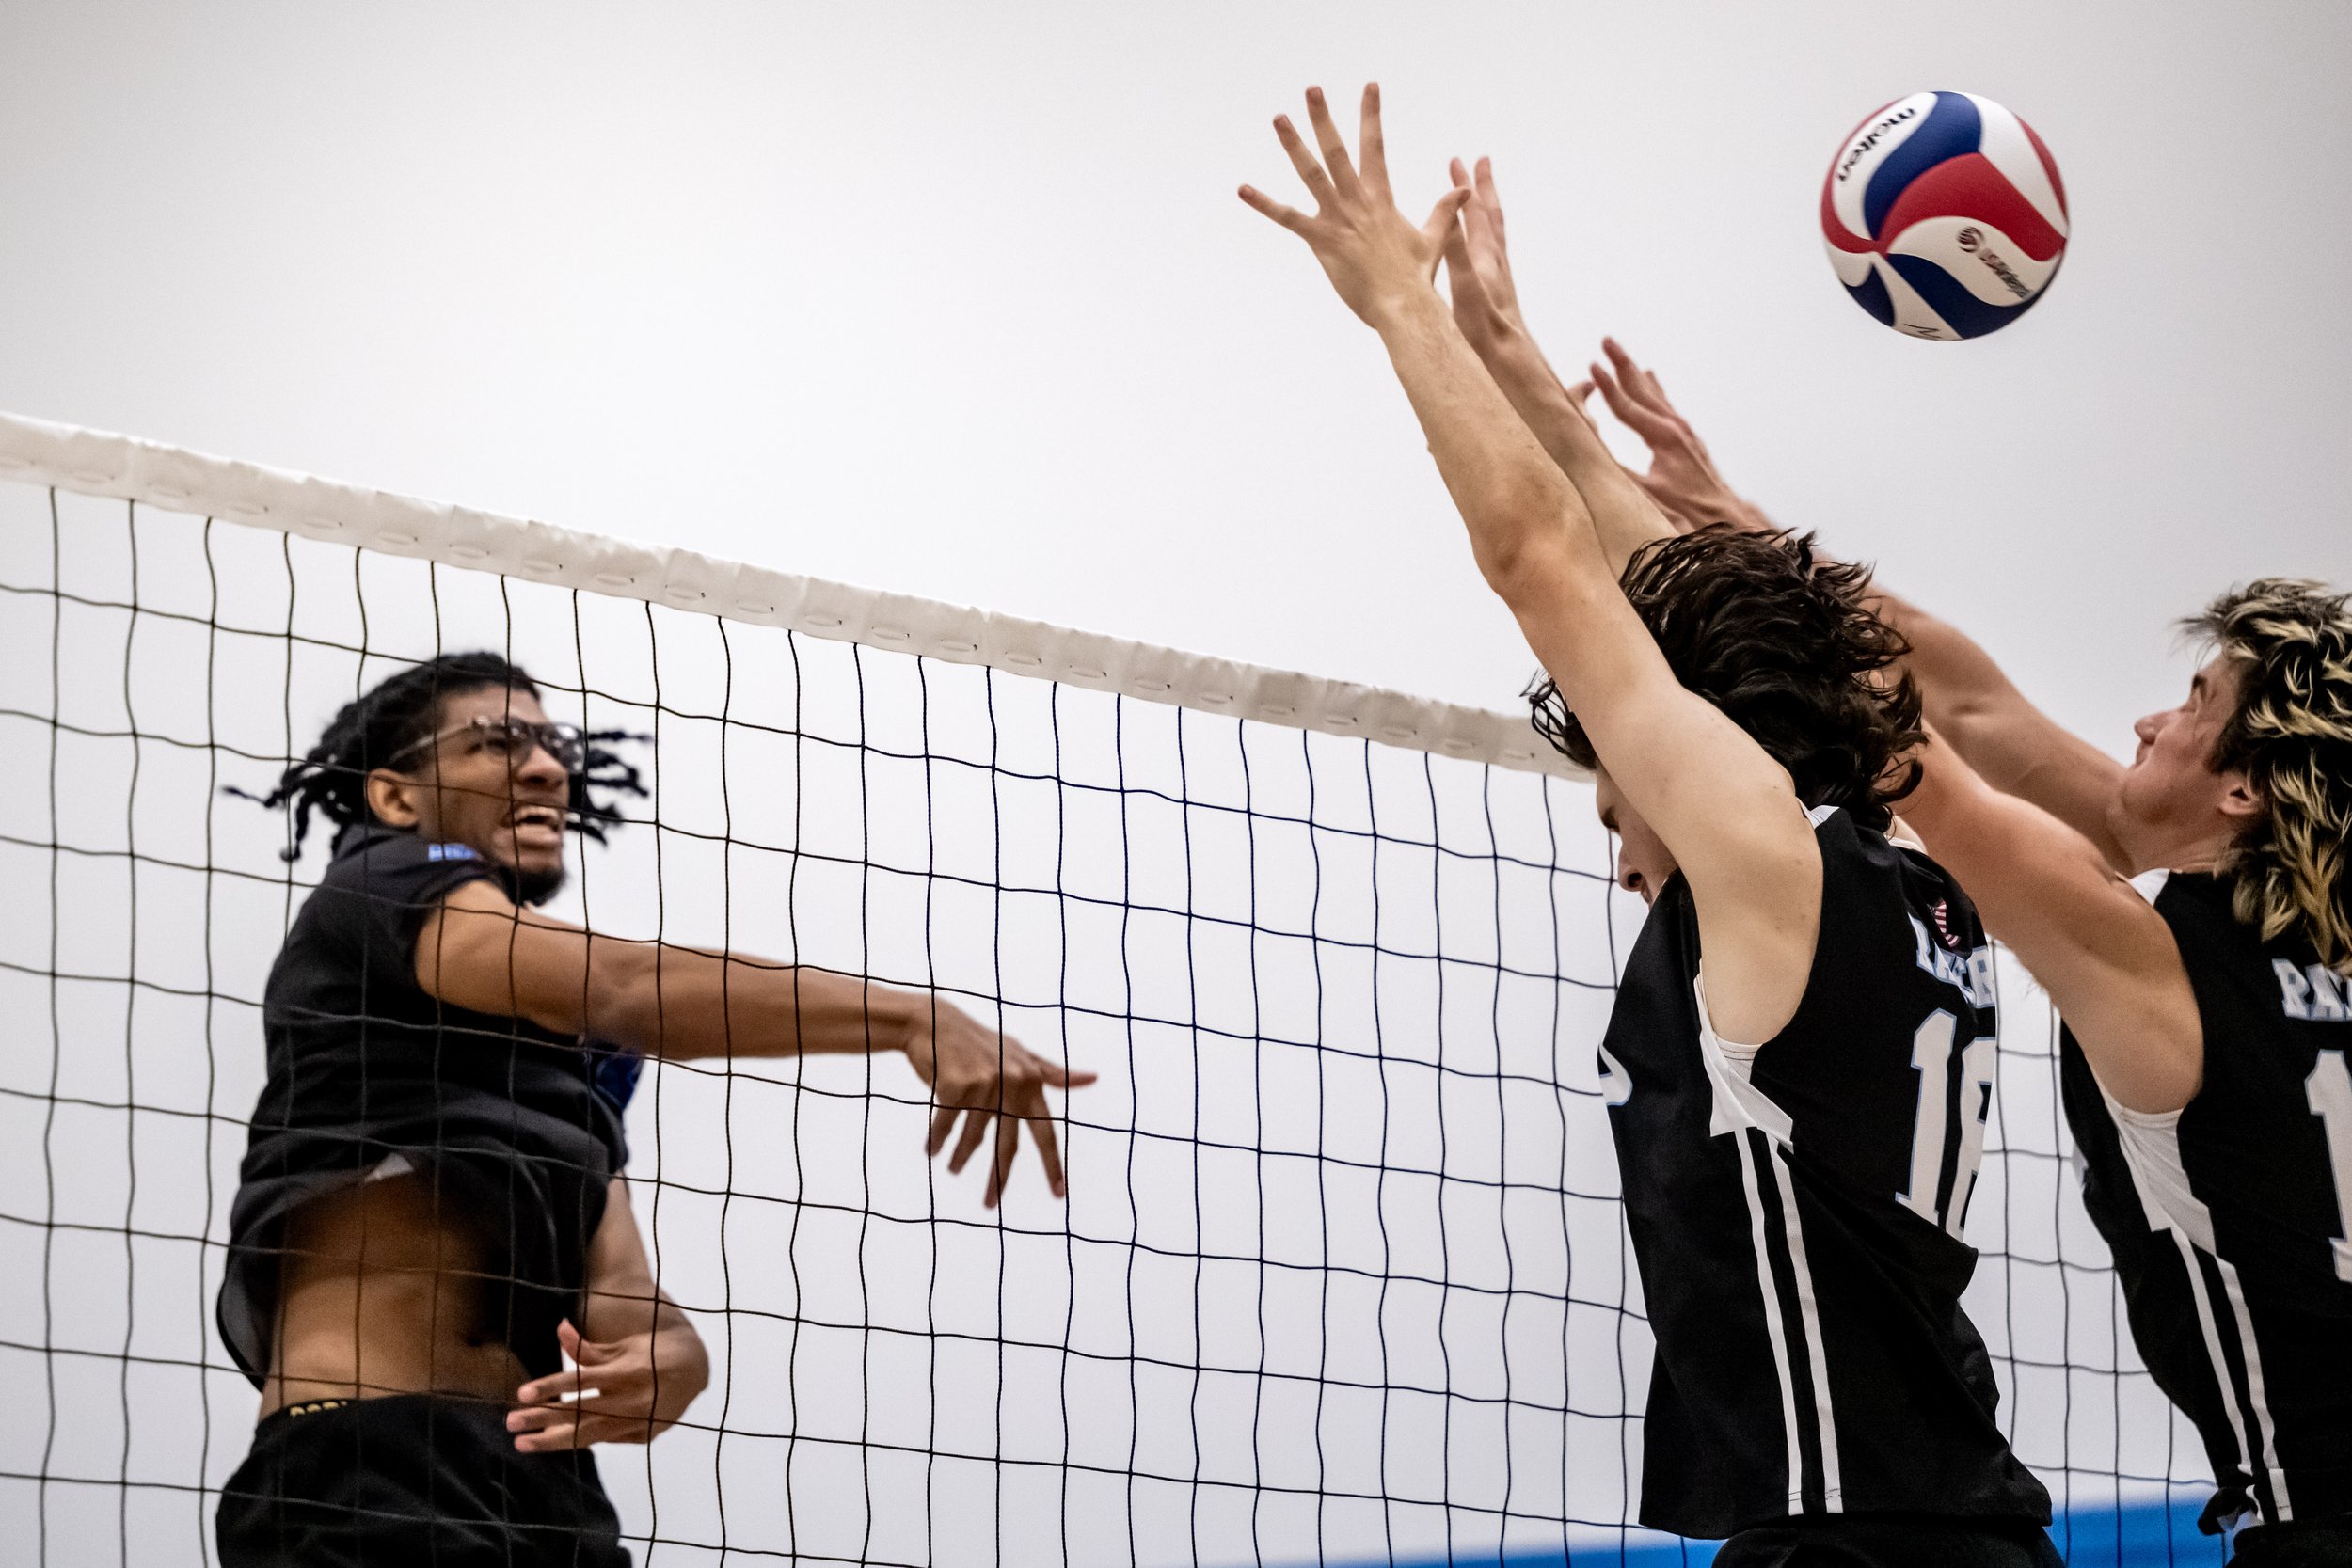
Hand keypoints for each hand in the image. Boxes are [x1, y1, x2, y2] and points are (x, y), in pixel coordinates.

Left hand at [508, 1318, 706, 1451]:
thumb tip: (559, 1328)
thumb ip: (588, 1347)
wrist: (696, 1370)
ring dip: (553, 1440)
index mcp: (627, 1371)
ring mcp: (638, 1421)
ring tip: (524, 1444)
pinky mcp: (644, 1435)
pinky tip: (558, 1441)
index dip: (551, 1387)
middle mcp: (632, 1399)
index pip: (581, 1381)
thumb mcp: (622, 1345)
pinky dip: (583, 1439)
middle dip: (542, 1418)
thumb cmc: (652, 1351)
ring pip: (589, 1435)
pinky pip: (607, 1439)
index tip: (522, 1394)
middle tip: (511, 1422)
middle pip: (579, 1413)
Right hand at [902, 1000, 1096, 1206]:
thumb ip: (1052, 1072)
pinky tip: (932, 1150)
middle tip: (990, 1205)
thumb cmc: (980, 1043)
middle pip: (1008, 1146)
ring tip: (953, 1168)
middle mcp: (1013, 1084)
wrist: (933, 1023)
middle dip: (997, 1180)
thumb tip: (1093, 1077)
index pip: (1045, 1132)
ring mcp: (985, 1085)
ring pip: (973, 1139)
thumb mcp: (1019, 1054)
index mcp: (1032, 1081)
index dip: (1052, 1165)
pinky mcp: (957, 1087)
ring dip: (960, 1158)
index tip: (1059, 1194)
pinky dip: (937, 1141)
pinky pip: (946, 1127)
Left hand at [1239, 84, 1471, 327]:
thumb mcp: (1434, 238)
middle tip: (1311, 89)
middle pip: (1338, 150)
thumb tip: (1465, 189)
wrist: (1404, 305)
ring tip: (1279, 118)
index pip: (1375, 146)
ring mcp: (1338, 219)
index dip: (1371, 115)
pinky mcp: (1322, 241)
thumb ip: (1445, 211)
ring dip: (1294, 145)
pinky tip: (1243, 189)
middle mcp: (1357, 201)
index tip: (1369, 86)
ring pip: (1312, 173)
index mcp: (1381, 198)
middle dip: (1324, 118)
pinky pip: (1288, 218)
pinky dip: (1264, 204)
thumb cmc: (1417, 277)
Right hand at [1442, 156, 1533, 352]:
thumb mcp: (1465, 284)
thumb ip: (1457, 251)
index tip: (1459, 160)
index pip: (1474, 212)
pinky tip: (1482, 246)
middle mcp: (1495, 261)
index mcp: (1484, 256)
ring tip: (1481, 199)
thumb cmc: (1483, 328)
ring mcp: (1499, 275)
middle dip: (1482, 189)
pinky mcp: (1497, 290)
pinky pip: (1492, 252)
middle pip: (1490, 215)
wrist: (1507, 358)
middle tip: (1480, 163)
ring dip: (1486, 211)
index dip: (1466, 186)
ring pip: (1494, 232)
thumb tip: (1451, 215)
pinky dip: (1486, 238)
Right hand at [1577, 338, 1772, 532]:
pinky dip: (1654, 387)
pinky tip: (1651, 377)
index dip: (1607, 387)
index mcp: (1663, 437)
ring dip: (1635, 372)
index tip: (1591, 365)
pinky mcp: (1686, 435)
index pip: (1627, 407)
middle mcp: (1674, 426)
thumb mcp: (1647, 494)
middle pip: (1642, 388)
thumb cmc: (1684, 506)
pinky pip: (1664, 403)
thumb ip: (1619, 474)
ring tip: (1621, 353)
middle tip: (1606, 340)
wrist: (1721, 511)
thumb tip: (1591, 461)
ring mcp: (1682, 429)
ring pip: (1654, 393)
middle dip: (1623, 363)